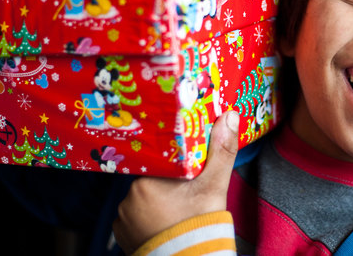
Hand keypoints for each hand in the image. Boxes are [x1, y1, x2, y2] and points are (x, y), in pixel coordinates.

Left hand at [112, 110, 238, 254]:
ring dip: (157, 203)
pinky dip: (148, 220)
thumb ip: (222, 151)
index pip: (160, 161)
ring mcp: (123, 218)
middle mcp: (129, 197)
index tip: (186, 172)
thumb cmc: (201, 225)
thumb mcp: (214, 186)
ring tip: (176, 212)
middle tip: (185, 195)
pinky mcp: (123, 236)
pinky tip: (164, 224)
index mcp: (148, 180)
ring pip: (143, 199)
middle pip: (152, 180)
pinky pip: (134, 219)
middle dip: (168, 185)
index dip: (175, 165)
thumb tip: (230, 116)